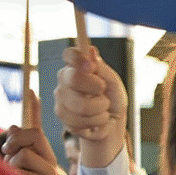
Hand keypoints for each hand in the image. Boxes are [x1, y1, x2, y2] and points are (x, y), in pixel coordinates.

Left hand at [0, 90, 72, 174]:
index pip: (38, 131)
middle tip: (7, 152)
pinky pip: (20, 168)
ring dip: (10, 164)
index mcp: (45, 158)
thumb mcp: (13, 167)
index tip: (31, 91)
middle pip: (33, 134)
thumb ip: (15, 148)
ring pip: (22, 153)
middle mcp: (51, 164)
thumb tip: (13, 125)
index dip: (34, 110)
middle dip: (15, 140)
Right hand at [54, 45, 126, 166]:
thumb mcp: (114, 83)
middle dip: (97, 88)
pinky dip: (97, 122)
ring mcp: (61, 98)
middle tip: (103, 93)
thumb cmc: (112, 100)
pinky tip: (96, 120)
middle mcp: (65, 80)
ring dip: (100, 110)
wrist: (112, 123)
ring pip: (81, 105)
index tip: (91, 66)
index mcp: (77, 67)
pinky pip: (81, 121)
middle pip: (74, 78)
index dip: (79, 58)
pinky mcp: (62, 117)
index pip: (69, 54)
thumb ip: (102, 69)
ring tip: (103, 109)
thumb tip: (91, 51)